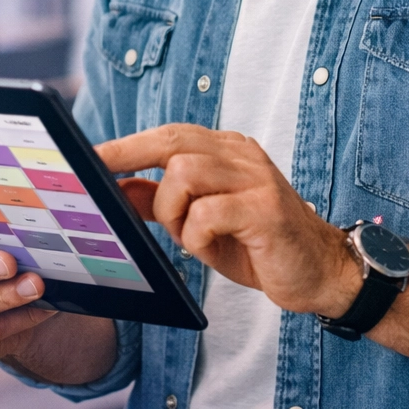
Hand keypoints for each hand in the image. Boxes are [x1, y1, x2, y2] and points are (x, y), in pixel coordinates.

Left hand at [97, 124, 360, 317]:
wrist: (321, 273)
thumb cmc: (259, 245)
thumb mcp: (203, 221)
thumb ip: (162, 201)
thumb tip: (116, 188)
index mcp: (228, 150)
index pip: (169, 135)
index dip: (126, 144)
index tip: (87, 155)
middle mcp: (242, 155)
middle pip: (174, 141)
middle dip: (128, 157)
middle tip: (96, 177)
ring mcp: (256, 179)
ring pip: (185, 174)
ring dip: (172, 212)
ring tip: (186, 235)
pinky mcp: (265, 209)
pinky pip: (208, 213)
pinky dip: (195, 235)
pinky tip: (211, 247)